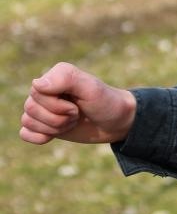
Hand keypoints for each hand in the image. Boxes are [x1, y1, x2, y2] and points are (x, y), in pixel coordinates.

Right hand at [19, 62, 136, 146]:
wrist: (115, 123)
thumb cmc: (105, 102)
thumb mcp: (90, 88)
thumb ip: (65, 79)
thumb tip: (36, 83)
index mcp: (55, 76)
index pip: (36, 93)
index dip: (57, 105)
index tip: (78, 104)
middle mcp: (45, 90)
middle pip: (30, 108)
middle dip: (57, 118)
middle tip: (77, 114)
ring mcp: (43, 108)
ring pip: (27, 122)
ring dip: (53, 128)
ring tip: (71, 122)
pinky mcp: (42, 125)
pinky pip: (25, 133)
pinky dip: (40, 137)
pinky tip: (55, 135)